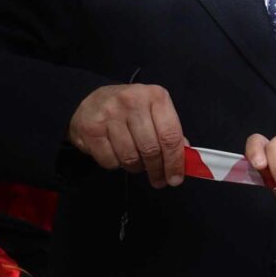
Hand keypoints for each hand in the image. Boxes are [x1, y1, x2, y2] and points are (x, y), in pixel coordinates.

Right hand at [68, 83, 185, 187]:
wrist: (92, 103)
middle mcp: (132, 101)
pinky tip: (117, 155)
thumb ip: (170, 133)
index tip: (176, 178)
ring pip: (130, 157)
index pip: (170, 135)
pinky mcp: (91, 128)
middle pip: (151, 149)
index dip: (175, 162)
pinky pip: (110, 160)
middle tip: (159, 179)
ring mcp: (109, 114)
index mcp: (155, 96)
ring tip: (137, 163)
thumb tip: (184, 160)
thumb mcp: (154, 112)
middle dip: (157, 170)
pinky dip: (117, 164)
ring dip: (136, 167)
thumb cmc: (129, 110)